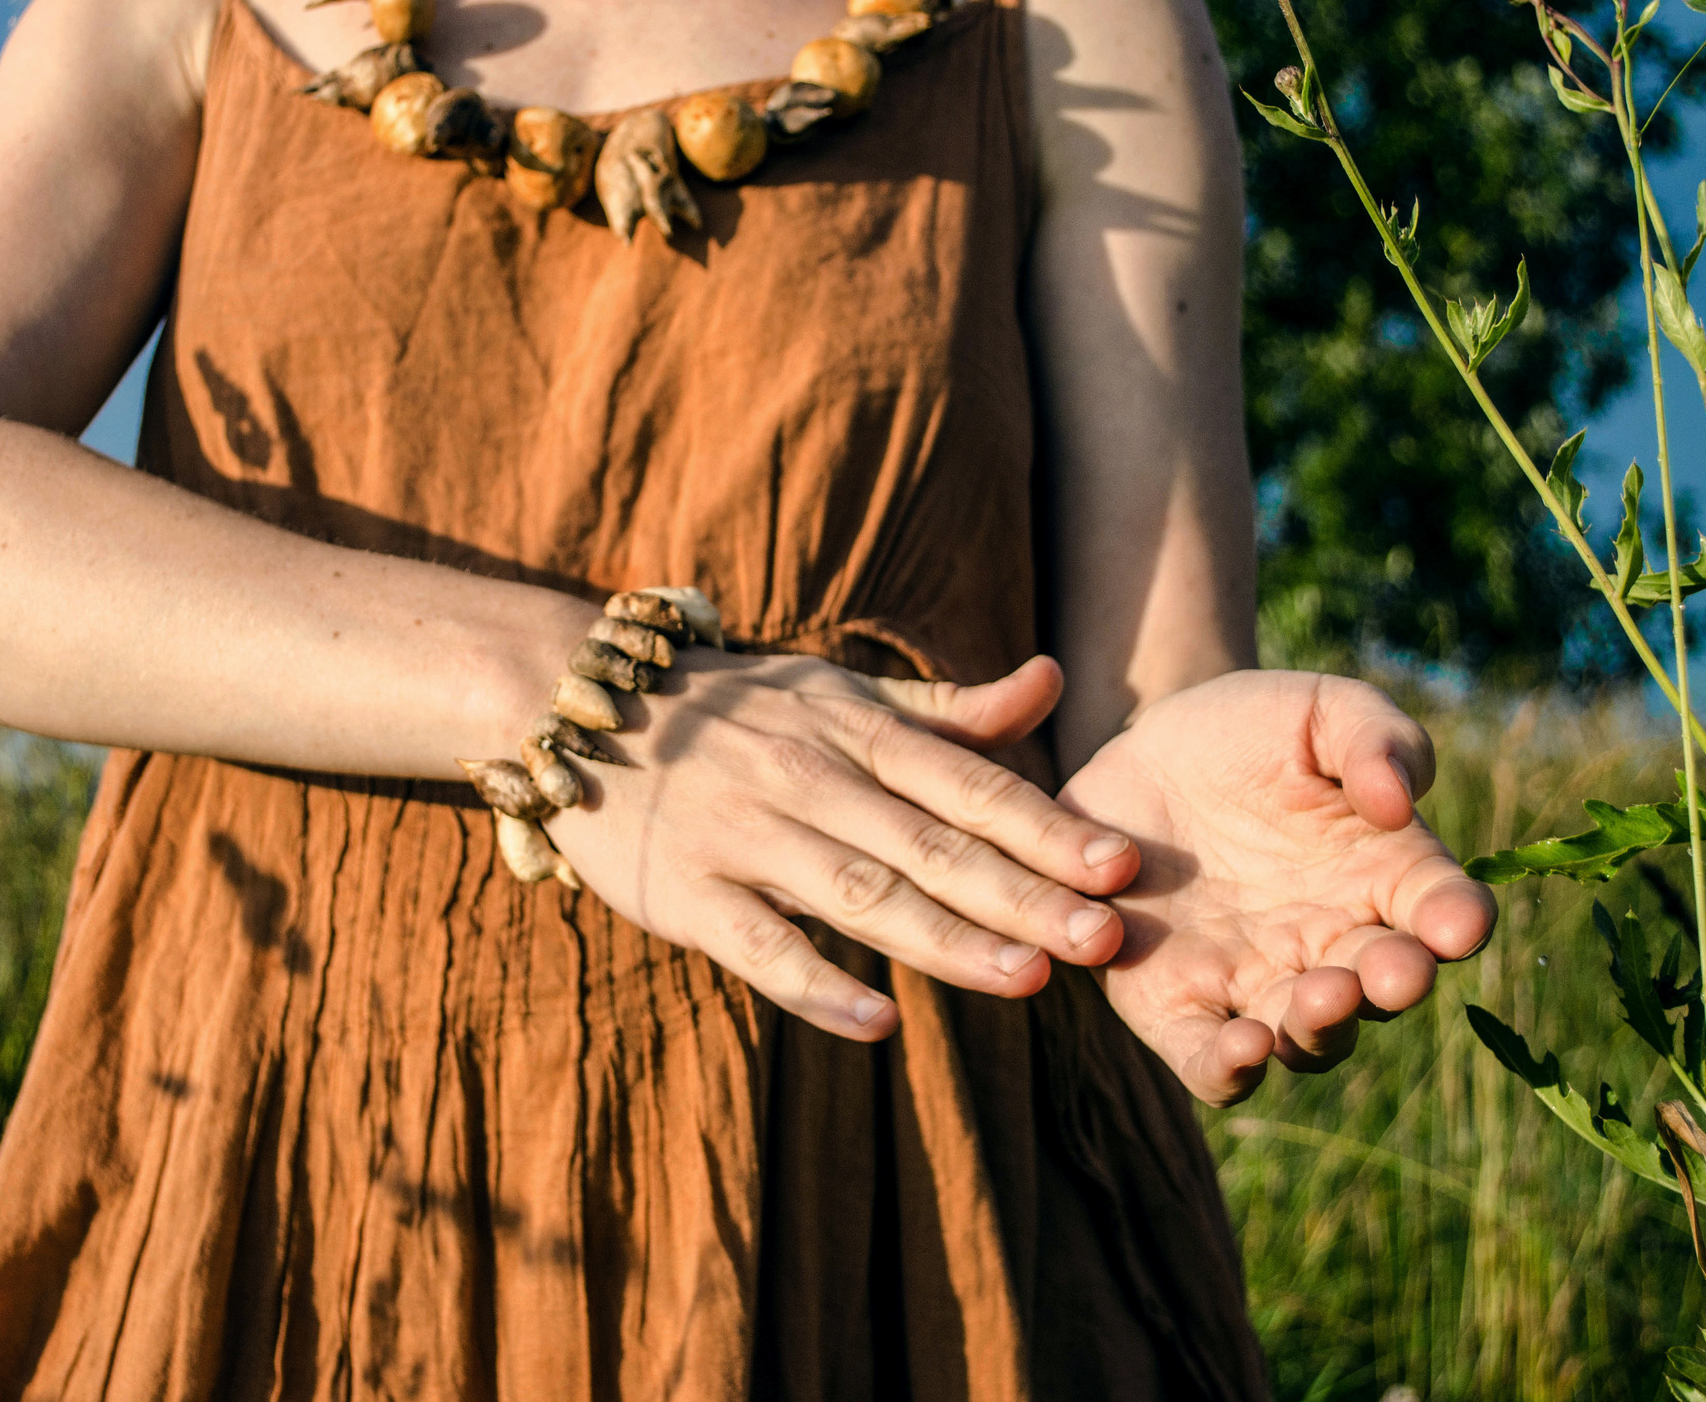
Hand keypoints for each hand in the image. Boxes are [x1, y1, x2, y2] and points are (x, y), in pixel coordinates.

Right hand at [549, 654, 1140, 1040]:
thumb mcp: (837, 691)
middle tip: (1104, 938)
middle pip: (932, 845)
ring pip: (859, 895)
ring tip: (1025, 978)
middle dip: (1023, 893)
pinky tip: (877, 1023)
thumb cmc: (736, 711)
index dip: (1047, 826)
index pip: (969, 783)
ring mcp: (748, 838)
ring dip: (944, 940)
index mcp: (856, 731)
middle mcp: (810, 779)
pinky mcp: (688, 894)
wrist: (583, 708)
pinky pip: (759, 946)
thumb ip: (947, 709)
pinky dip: (816, 985)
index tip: (1122, 866)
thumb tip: (1052, 682)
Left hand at [1058, 669, 1494, 1105]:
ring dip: (1319, 1031)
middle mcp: (1333, 944)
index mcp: (1387, 876)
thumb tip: (1398, 801)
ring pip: (1308, 1038)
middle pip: (1380, 989)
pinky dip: (1230, 1069)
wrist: (1144, 753)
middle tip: (1389, 972)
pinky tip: (1241, 1047)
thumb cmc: (1252, 730)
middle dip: (1391, 986)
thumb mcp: (1319, 710)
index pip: (1441, 912)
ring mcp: (1258, 981)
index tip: (1458, 923)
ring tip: (1318, 1001)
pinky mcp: (1179, 1004)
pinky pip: (1212, 1062)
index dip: (1457, 923)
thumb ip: (1374, 738)